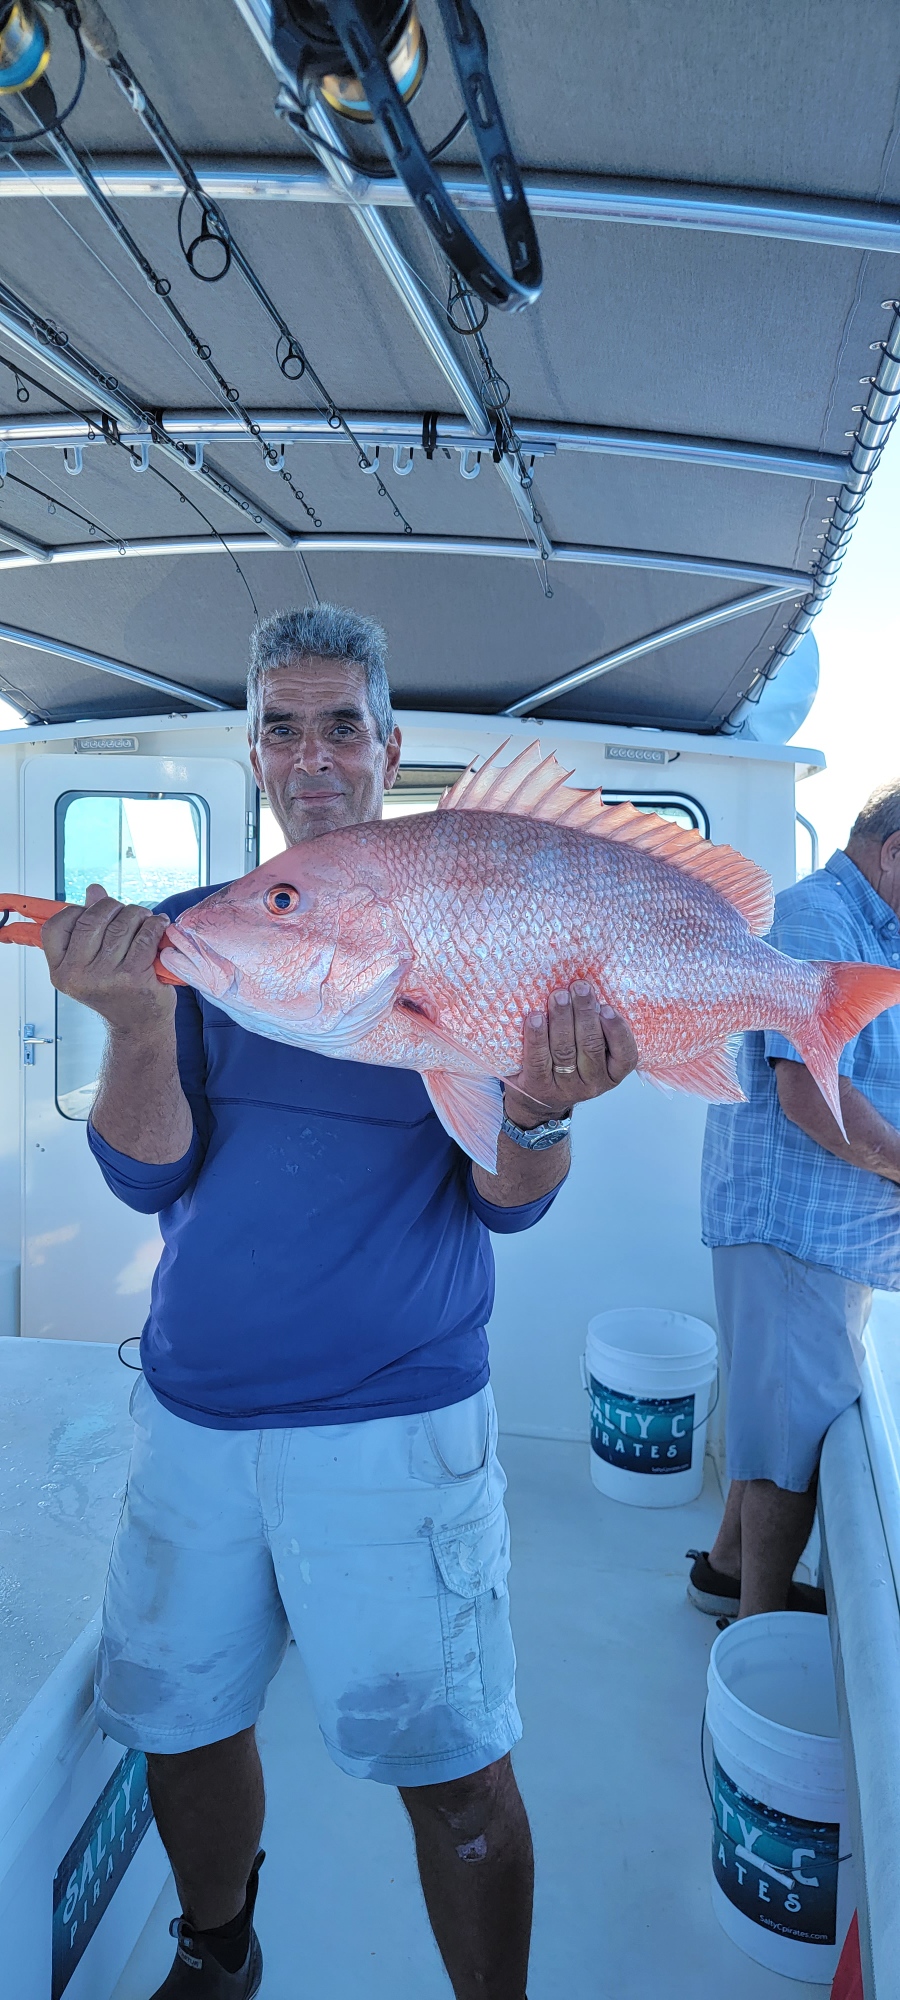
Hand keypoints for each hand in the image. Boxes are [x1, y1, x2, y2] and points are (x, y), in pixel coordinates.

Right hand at [43, 883, 174, 1034]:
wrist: (139, 1024)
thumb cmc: (116, 990)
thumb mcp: (93, 961)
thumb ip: (89, 925)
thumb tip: (94, 890)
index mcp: (61, 971)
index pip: (56, 926)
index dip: (77, 911)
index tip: (95, 913)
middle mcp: (78, 975)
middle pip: (92, 918)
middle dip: (114, 908)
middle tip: (128, 913)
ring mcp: (105, 977)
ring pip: (122, 924)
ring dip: (138, 914)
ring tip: (146, 920)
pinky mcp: (134, 976)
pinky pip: (145, 936)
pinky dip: (155, 924)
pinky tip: (159, 925)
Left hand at [504, 983, 637, 1125]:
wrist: (538, 1100)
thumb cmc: (570, 1064)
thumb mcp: (593, 1053)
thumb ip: (598, 1030)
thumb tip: (590, 992)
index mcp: (612, 1073)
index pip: (625, 1055)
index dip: (617, 1031)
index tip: (607, 1007)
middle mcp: (592, 1084)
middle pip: (590, 1046)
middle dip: (585, 1013)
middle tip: (579, 988)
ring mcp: (565, 1087)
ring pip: (565, 1050)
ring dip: (562, 1019)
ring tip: (559, 996)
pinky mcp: (539, 1087)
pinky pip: (538, 1059)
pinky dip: (537, 1036)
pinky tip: (535, 1017)